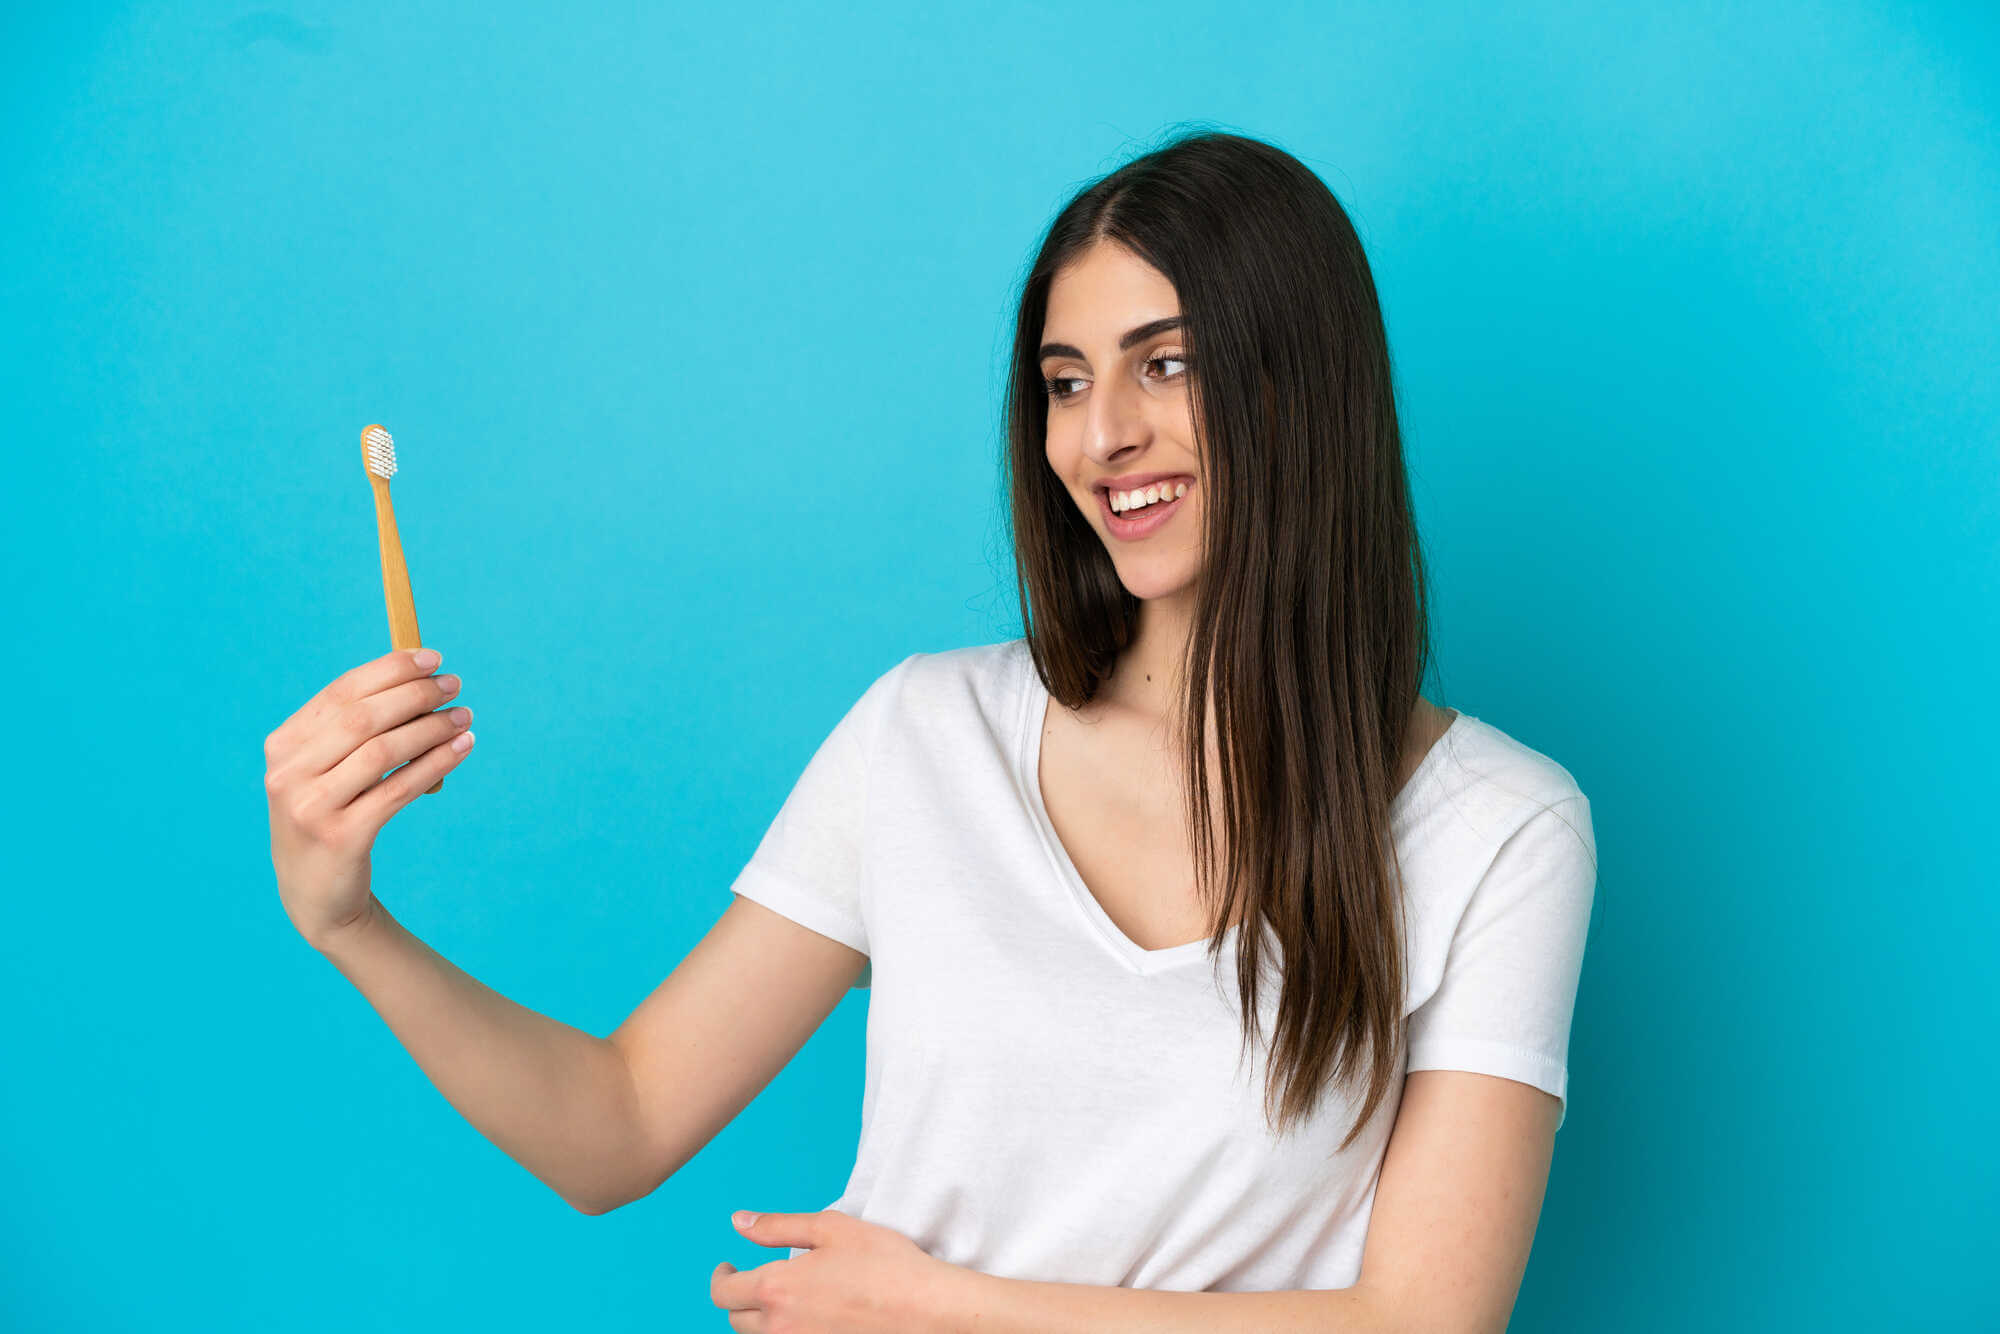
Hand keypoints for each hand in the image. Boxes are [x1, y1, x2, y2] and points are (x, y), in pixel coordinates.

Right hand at [264, 648, 473, 949]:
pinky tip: (462, 747)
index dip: (390, 670)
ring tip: (464, 717)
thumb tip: (420, 681)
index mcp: (283, 745)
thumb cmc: (332, 817)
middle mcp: (288, 773)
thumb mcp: (328, 770)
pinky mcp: (342, 837)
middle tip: (454, 686)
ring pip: (384, 751)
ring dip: (432, 728)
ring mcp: (311, 807)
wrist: (316, 894)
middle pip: (362, 717)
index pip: (341, 692)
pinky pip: (399, 789)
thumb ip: (356, 730)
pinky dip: (436, 762)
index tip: (433, 658)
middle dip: (415, 694)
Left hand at [712, 1208, 962, 1332]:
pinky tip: (810, 1316)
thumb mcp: (831, 1228)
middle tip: (755, 1280)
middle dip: (739, 1297)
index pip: (723, 1292)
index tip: (728, 1267)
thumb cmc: (885, 1264)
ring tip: (785, 1298)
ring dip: (762, 1319)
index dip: (721, 1277)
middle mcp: (780, 1327)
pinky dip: (788, 1331)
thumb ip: (777, 1226)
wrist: (927, 1311)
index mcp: (776, 1289)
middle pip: (736, 1320)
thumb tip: (738, 1222)